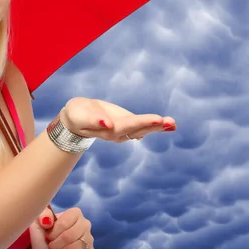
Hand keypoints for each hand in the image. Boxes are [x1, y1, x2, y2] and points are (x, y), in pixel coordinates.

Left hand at [28, 206, 94, 248]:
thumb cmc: (42, 239)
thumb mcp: (37, 224)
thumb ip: (41, 216)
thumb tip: (48, 220)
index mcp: (74, 214)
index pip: (65, 222)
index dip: (54, 232)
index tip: (48, 237)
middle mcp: (85, 224)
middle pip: (70, 236)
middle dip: (56, 245)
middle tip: (51, 248)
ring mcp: (89, 240)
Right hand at [60, 97, 176, 141]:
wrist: (75, 118)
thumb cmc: (77, 115)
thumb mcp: (81, 116)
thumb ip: (94, 120)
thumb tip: (108, 124)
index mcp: (109, 130)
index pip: (129, 126)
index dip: (143, 122)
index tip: (158, 119)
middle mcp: (119, 133)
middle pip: (140, 129)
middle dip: (156, 126)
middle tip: (171, 123)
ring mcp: (124, 130)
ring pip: (143, 128)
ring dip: (159, 126)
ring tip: (173, 123)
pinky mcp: (126, 124)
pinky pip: (142, 125)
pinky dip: (155, 124)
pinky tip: (167, 125)